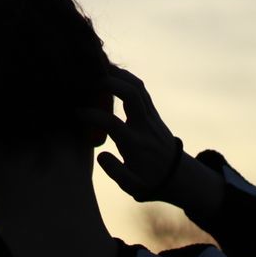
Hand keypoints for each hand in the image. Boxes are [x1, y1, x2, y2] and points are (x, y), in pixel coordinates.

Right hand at [74, 64, 183, 202]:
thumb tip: (101, 154)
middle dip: (109, 83)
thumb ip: (115, 172)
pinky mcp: (153, 113)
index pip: (113, 124)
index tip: (75, 113)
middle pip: (131, 95)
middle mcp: (145, 127)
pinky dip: (125, 78)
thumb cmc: (150, 182)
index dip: (92, 116)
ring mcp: (152, 117)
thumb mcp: (132, 187)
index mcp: (136, 145)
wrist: (179, 177)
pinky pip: (140, 89)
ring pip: (137, 87)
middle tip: (86, 79)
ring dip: (117, 75)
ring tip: (96, 69)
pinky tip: (110, 74)